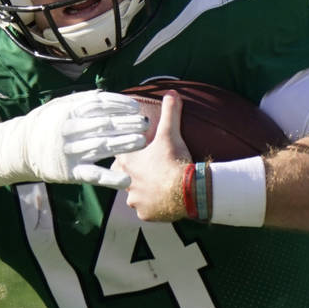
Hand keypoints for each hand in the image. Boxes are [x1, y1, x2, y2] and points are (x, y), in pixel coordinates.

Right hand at [0, 90, 148, 188]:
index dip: (119, 105)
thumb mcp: (58, 107)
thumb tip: (105, 95)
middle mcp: (69, 130)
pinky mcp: (69, 172)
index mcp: (68, 112)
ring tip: (142, 142)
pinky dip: (110, 178)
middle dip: (126, 123)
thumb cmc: (46, 125)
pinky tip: (126, 179)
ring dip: (124, 144)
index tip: (135, 107)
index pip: (99, 105)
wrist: (20, 149)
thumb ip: (81, 102)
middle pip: (103, 125)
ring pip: (101, 147)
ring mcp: (69, 151)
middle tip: (145, 123)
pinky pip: (92, 174)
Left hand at [112, 93, 193, 221]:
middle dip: (134, 174)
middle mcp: (125, 182)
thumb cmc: (175, 160)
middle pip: (124, 176)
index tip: (143, 155)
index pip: (121, 157)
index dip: (132, 155)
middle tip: (151, 171)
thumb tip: (172, 93)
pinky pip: (146, 210)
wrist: (187, 190)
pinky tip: (163, 200)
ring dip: (144, 191)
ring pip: (134, 195)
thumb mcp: (171, 133)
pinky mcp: (144, 214)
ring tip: (159, 186)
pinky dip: (153, 206)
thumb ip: (169, 112)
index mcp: (126, 162)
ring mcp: (134, 200)